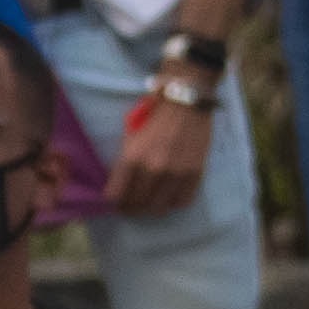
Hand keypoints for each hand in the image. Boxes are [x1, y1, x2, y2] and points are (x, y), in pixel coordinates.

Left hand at [108, 89, 212, 217]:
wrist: (187, 100)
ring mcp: (176, 173)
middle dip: (131, 208)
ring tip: (149, 203)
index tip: (116, 203)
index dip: (114, 202)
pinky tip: (168, 198)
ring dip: (151, 208)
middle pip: (136, 205)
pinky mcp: (195, 174)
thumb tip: (120, 184)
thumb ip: (125, 160)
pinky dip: (173, 203)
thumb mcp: (131, 134)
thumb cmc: (154, 112)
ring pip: (158, 207)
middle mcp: (153, 169)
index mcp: (132, 157)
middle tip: (131, 207)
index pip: (116, 196)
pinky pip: (181, 201)